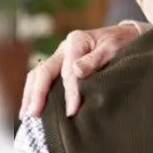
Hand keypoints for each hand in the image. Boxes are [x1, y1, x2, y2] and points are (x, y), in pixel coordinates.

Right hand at [18, 24, 145, 118]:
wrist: (126, 36)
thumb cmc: (122, 43)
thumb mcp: (113, 48)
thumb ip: (95, 60)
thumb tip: (76, 71)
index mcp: (76, 41)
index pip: (68, 71)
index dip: (70, 93)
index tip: (72, 112)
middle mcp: (63, 48)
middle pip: (43, 71)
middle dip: (37, 94)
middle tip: (32, 115)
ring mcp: (59, 56)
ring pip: (37, 75)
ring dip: (30, 95)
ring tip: (26, 116)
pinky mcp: (59, 65)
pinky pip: (41, 78)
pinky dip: (34, 92)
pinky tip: (30, 108)